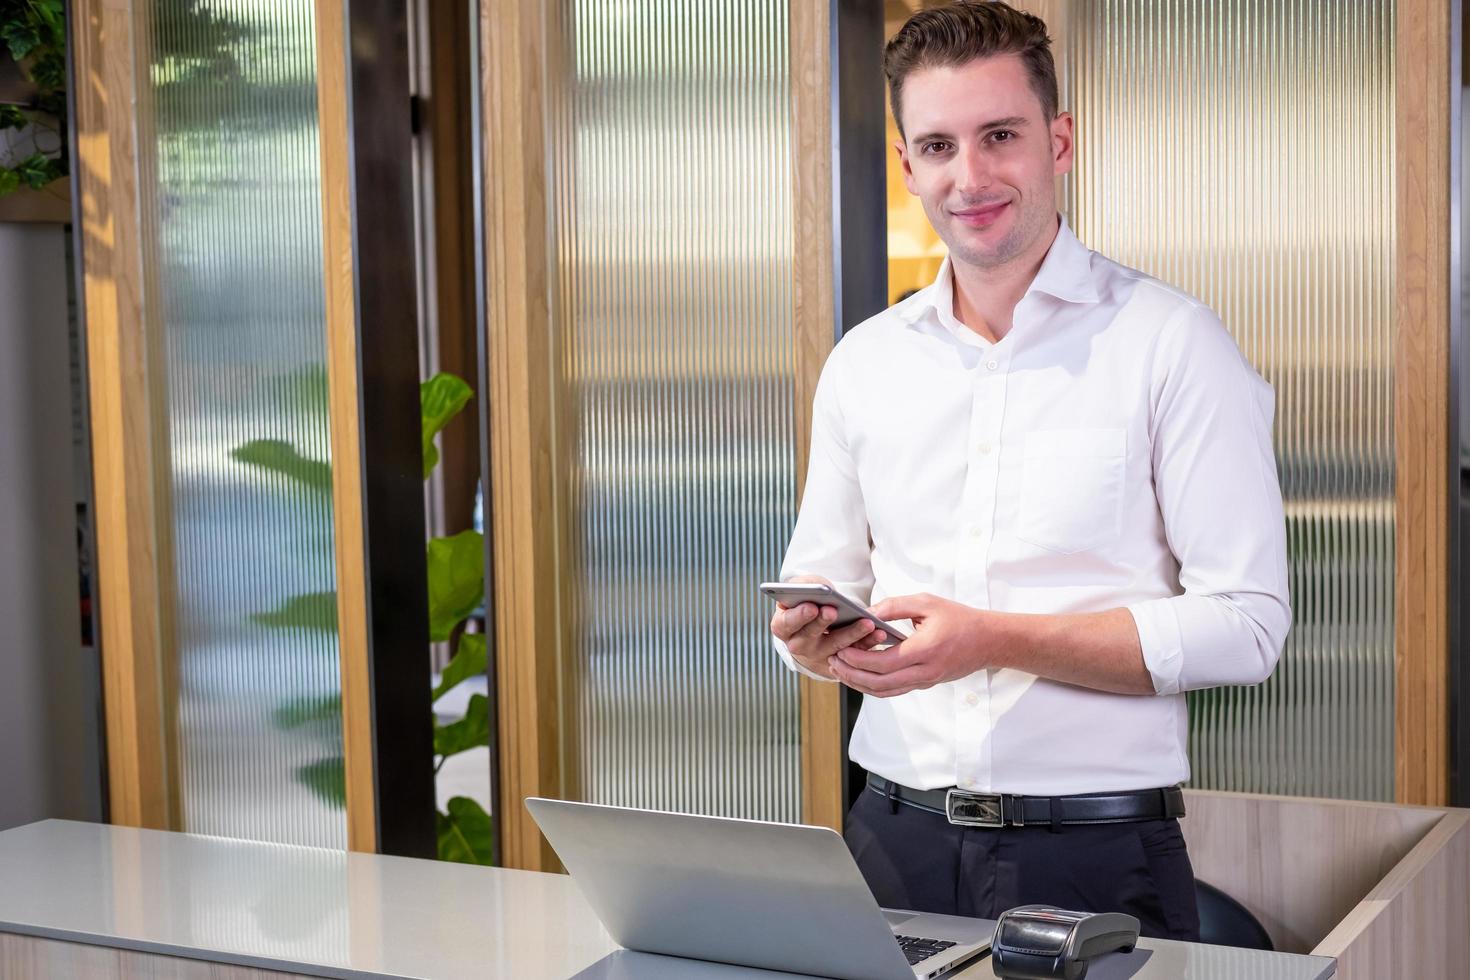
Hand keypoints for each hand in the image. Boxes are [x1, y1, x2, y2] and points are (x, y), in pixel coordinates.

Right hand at [770, 575, 887, 679]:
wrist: (815, 627)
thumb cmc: (806, 603)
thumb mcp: (800, 591)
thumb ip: (804, 585)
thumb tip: (818, 587)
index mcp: (783, 627)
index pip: (786, 623)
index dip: (798, 616)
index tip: (811, 606)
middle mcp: (798, 645)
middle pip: (810, 637)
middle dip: (823, 623)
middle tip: (833, 611)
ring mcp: (819, 657)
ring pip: (836, 648)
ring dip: (852, 635)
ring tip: (867, 623)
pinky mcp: (839, 664)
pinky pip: (854, 655)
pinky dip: (867, 643)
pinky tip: (878, 632)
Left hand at [829, 592, 991, 696]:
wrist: (989, 641)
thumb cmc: (960, 619)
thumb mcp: (927, 603)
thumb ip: (895, 606)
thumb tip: (866, 613)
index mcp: (925, 650)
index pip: (884, 663)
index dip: (858, 659)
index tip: (840, 649)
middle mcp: (925, 672)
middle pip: (879, 683)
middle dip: (852, 674)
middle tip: (832, 661)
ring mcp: (926, 681)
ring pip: (885, 692)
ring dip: (859, 683)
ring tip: (840, 669)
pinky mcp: (926, 683)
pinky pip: (894, 690)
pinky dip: (874, 686)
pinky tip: (860, 675)